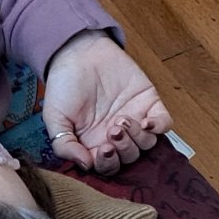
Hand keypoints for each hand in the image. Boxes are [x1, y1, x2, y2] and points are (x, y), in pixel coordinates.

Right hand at [42, 32, 172, 173]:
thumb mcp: (54, 117)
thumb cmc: (63, 84)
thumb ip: (64, 145)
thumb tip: (85, 165)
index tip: (102, 150)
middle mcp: (116, 135)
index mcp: (93, 143)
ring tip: (122, 119)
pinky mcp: (150, 103)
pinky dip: (159, 127)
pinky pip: (164, 124)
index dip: (108, 163)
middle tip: (112, 130)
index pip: (108, 166)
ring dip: (137, 137)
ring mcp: (135, 120)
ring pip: (147, 144)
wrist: (78, 52)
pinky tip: (146, 121)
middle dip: (124, 149)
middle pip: (130, 157)